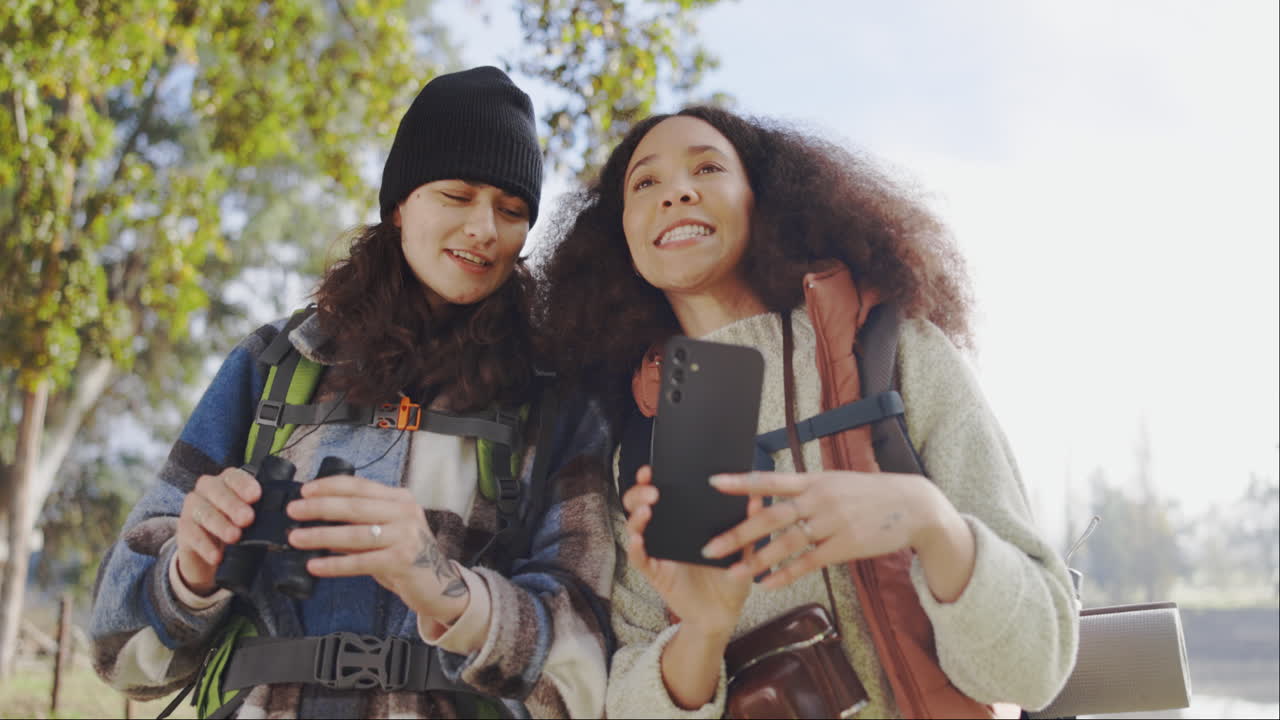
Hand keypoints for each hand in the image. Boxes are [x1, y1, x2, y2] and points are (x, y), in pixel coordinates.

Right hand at [176, 467, 260, 595]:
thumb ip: (262, 511)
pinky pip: (192, 535)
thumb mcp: (250, 517)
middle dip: (233, 505)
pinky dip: (206, 547)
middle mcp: (207, 489)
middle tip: (248, 519)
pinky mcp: (183, 529)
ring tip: (235, 537)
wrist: (210, 551)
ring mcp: (192, 508)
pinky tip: (217, 556)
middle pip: (218, 492)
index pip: (234, 476)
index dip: (244, 485)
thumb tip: (283, 514)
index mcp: (227, 481)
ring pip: (204, 513)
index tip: (256, 496)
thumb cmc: (237, 526)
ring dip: (221, 525)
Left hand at [286, 475, 468, 623]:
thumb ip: (359, 524)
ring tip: (296, 538)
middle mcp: (405, 513)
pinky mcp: (402, 561)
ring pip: (355, 533)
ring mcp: (405, 536)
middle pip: (355, 506)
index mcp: (400, 499)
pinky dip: (335, 564)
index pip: (360, 486)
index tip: (305, 490)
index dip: (330, 486)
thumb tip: (317, 519)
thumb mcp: (386, 532)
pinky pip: (361, 562)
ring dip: (321, 535)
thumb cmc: (406, 555)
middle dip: (320, 507)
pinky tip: (315, 565)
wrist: (439, 584)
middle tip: (293, 511)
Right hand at [622, 466, 762, 637]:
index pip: (662, 494)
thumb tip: (757, 496)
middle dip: (640, 493)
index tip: (654, 466)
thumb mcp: (742, 548)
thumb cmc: (730, 577)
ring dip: (636, 517)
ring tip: (647, 510)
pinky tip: (639, 540)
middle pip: (640, 506)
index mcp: (683, 521)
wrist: (723, 613)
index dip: (652, 480)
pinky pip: (640, 560)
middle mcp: (665, 533)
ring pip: (635, 529)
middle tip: (652, 488)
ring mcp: (657, 552)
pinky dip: (636, 549)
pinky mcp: (655, 573)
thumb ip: (746, 525)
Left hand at [701, 470, 966, 591]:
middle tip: (710, 547)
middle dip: (737, 534)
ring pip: (786, 544)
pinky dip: (786, 574)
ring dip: (756, 561)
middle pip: (770, 517)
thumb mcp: (837, 481)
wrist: (914, 506)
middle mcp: (819, 499)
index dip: (741, 482)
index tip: (713, 483)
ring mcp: (832, 523)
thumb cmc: (870, 493)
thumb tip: (772, 488)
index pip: (769, 479)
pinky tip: (767, 584)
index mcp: (814, 480)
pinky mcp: (845, 546)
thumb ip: (806, 488)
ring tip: (733, 574)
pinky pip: (808, 563)